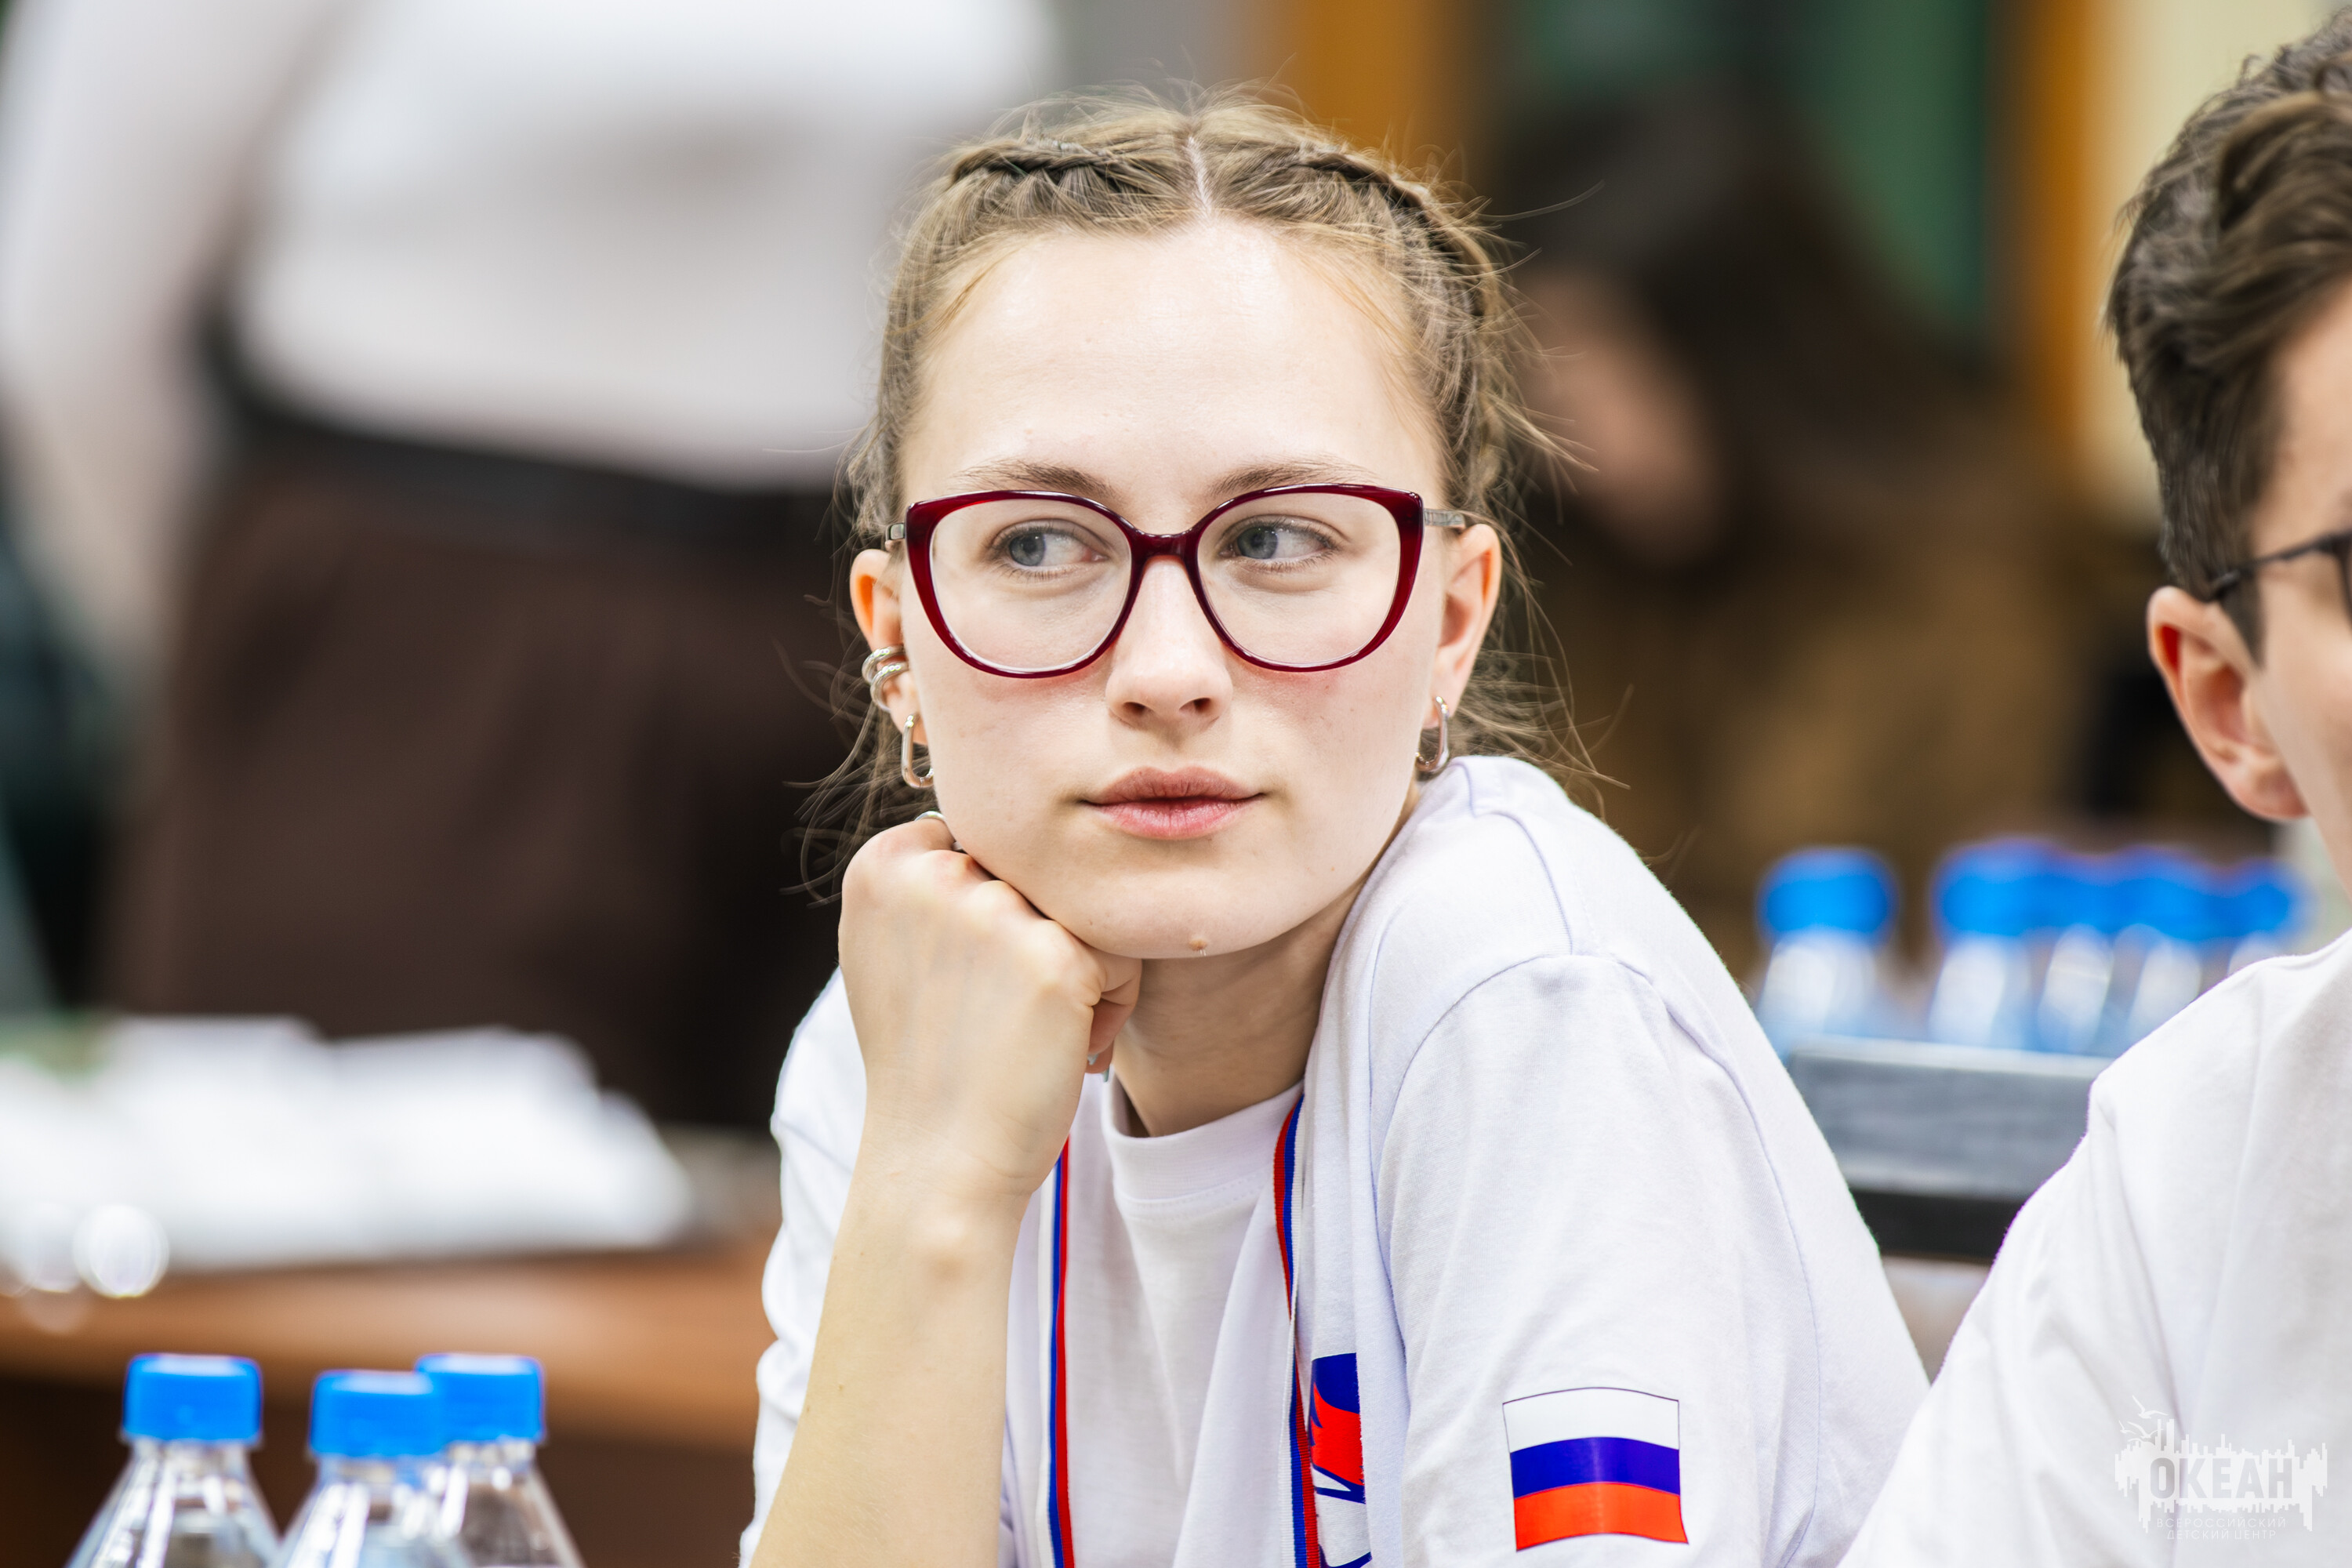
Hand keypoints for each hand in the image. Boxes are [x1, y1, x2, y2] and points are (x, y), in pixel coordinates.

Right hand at [839, 814, 1141, 1211]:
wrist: (939, 1160)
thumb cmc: (929, 1062)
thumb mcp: (896, 950)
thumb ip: (932, 881)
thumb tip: (996, 824)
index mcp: (882, 864)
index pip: (983, 840)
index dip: (994, 909)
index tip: (963, 978)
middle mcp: (931, 874)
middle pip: (1039, 870)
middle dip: (1041, 936)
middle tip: (1006, 1011)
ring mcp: (993, 910)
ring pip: (1085, 906)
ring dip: (1083, 968)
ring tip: (1037, 1030)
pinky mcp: (1055, 954)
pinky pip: (1122, 951)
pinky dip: (1112, 1004)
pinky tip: (1068, 1048)